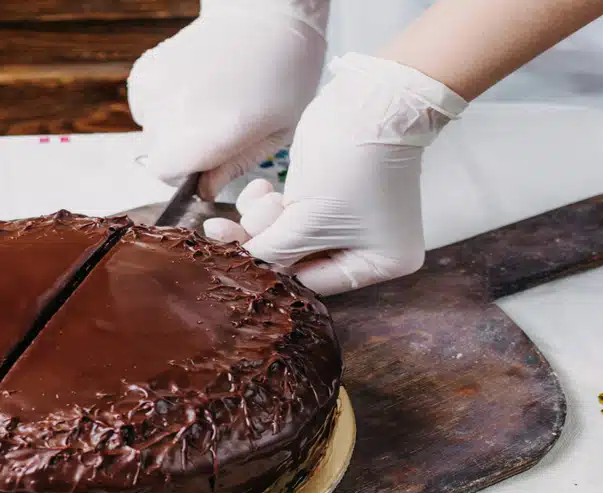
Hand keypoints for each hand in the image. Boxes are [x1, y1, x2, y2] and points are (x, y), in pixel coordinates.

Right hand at [127, 1, 328, 199]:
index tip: (205, 165)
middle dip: (178, 155)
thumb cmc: (284, 75)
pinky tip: (190, 92)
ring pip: (148, 131)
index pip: (165, 174)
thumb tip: (203, 189)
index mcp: (212, 133)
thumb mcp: (276, 132)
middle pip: (153, 156)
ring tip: (205, 108)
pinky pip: (142, 106)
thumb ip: (234, 166)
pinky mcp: (147, 69)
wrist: (267, 15)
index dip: (185, 176)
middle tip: (211, 135)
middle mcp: (176, 111)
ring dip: (169, 130)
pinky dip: (158, 107)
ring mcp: (157, 87)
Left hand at [204, 54, 467, 294]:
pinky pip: (291, 212)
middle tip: (221, 229)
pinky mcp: (330, 195)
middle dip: (264, 240)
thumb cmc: (350, 164)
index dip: (272, 271)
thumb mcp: (306, 221)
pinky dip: (270, 203)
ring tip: (265, 196)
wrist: (370, 100)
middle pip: (299, 259)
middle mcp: (370, 246)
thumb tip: (243, 268)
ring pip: (289, 234)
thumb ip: (272, 252)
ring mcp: (350, 219)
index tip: (231, 258)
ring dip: (265, 218)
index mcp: (380, 264)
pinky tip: (263, 187)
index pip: (312, 282)